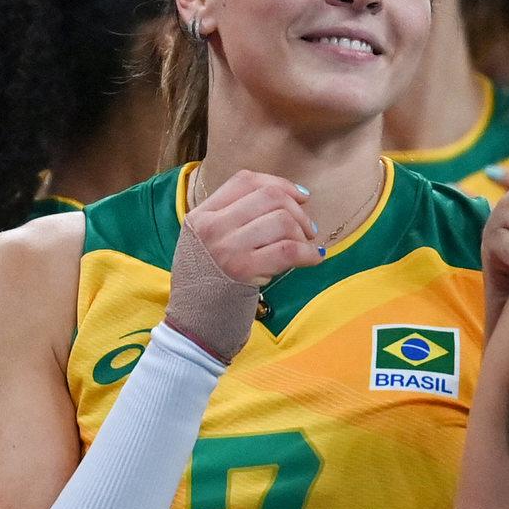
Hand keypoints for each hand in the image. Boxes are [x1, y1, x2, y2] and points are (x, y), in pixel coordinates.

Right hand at [166, 170, 321, 360]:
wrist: (192, 329)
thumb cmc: (206, 291)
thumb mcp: (205, 246)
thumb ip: (231, 223)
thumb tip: (284, 205)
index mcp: (201, 216)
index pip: (245, 180)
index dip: (280, 184)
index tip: (300, 197)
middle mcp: (211, 227)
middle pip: (268, 197)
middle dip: (298, 211)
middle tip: (308, 230)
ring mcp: (226, 247)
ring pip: (281, 220)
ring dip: (303, 234)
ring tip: (306, 248)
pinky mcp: (242, 270)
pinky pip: (288, 250)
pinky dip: (309, 253)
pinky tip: (315, 259)